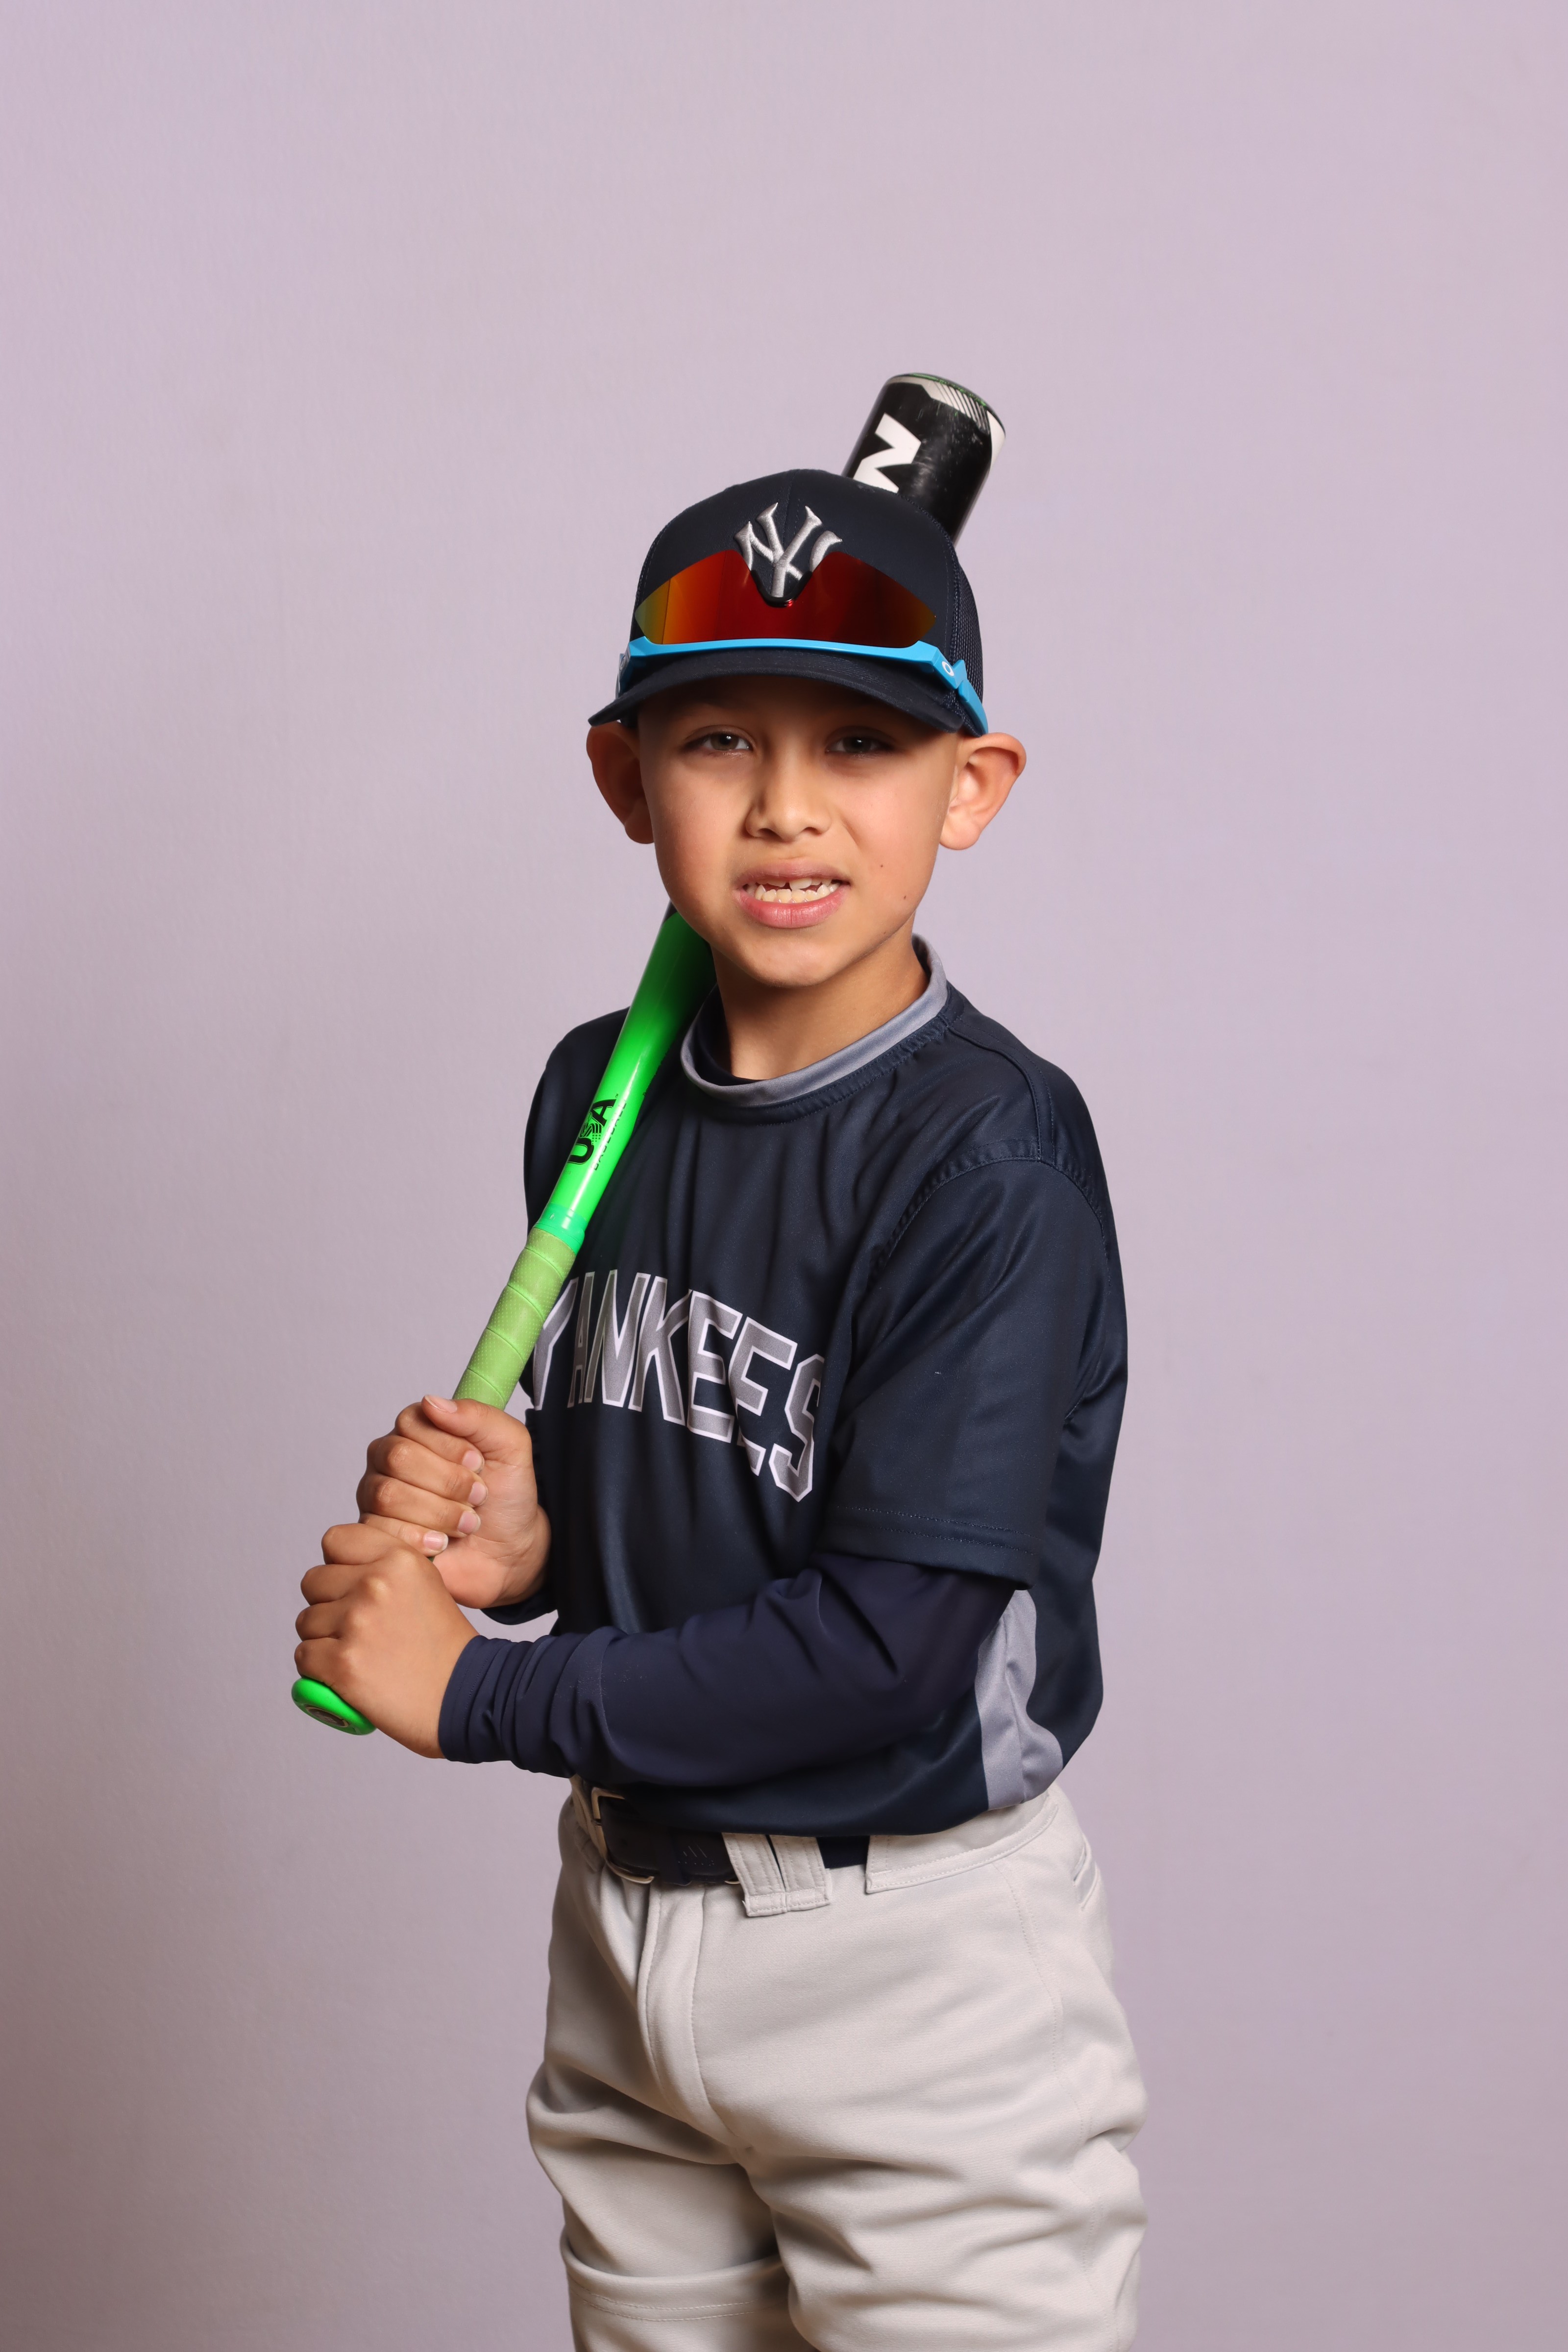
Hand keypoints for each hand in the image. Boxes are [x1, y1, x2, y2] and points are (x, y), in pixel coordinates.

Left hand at [296, 1527, 476, 1754]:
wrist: (467, 1697)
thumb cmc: (445, 1649)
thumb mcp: (426, 1585)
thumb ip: (387, 1569)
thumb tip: (342, 1570)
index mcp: (399, 1559)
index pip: (335, 1540)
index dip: (337, 1565)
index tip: (351, 1586)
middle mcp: (376, 1583)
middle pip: (314, 1581)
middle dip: (327, 1605)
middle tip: (355, 1628)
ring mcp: (357, 1622)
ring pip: (307, 1622)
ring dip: (323, 1640)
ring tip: (358, 1655)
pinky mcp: (342, 1662)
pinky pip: (304, 1657)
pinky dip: (318, 1671)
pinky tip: (347, 1675)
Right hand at [357, 1394, 549, 1610]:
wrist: (509, 1551)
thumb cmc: (507, 1495)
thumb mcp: (510, 1446)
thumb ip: (477, 1416)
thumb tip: (431, 1402)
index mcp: (417, 1429)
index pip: (412, 1423)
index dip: (449, 1448)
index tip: (479, 1464)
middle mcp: (389, 1459)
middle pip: (397, 1459)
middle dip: (448, 1483)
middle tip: (477, 1497)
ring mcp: (378, 1497)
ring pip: (389, 1496)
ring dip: (440, 1513)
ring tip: (466, 1523)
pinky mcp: (378, 1534)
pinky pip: (382, 1532)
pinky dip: (422, 1539)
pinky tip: (443, 1542)